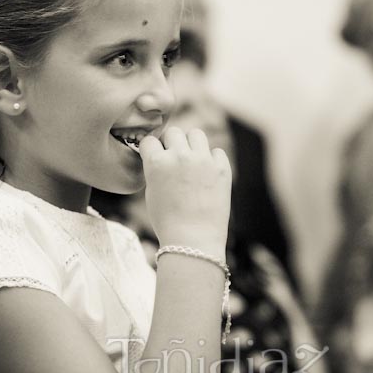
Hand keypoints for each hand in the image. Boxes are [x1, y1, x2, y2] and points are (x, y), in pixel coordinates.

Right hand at [139, 126, 230, 257]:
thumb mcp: (151, 193)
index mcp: (157, 163)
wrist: (193, 240)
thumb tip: (162, 156)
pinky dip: (212, 159)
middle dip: (172, 143)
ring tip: (192, 160)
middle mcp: (180, 156)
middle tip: (175, 159)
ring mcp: (203, 160)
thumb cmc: (168, 221)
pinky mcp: (222, 168)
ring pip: (196, 134)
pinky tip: (208, 174)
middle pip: (174, 132)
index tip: (155, 156)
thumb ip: (156, 169)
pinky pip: (217, 151)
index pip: (149, 140)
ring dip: (192, 144)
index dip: (152, 149)